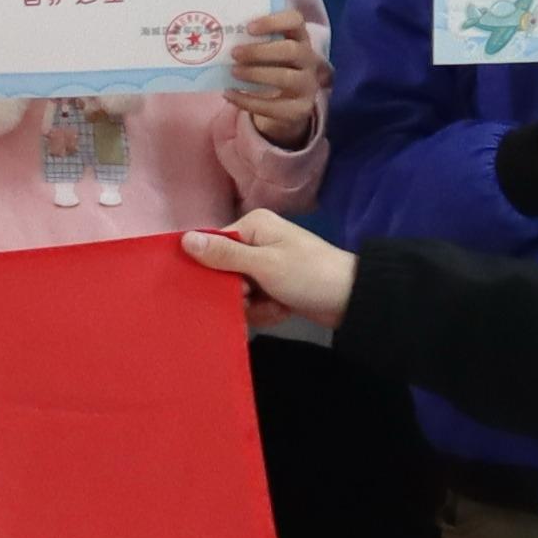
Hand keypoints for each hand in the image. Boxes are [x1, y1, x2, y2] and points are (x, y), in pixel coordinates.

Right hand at [180, 209, 358, 325]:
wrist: (352, 300)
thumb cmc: (308, 275)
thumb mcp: (264, 265)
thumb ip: (224, 254)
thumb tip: (184, 239)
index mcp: (253, 226)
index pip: (213, 246)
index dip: (213, 270)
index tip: (228, 288)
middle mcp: (257, 241)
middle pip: (224, 272)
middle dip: (239, 293)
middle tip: (256, 299)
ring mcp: (266, 265)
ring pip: (238, 292)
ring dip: (255, 306)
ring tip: (276, 306)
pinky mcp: (274, 287)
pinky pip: (254, 302)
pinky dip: (266, 311)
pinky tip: (282, 311)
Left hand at [222, 7, 326, 148]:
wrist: (285, 105)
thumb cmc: (270, 68)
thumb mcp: (266, 52)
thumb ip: (251, 42)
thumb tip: (218, 35)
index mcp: (300, 38)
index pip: (296, 21)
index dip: (274, 22)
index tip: (249, 28)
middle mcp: (309, 60)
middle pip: (292, 50)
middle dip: (260, 51)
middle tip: (234, 53)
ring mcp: (307, 85)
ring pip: (286, 78)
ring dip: (256, 74)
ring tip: (233, 72)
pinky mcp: (299, 109)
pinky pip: (273, 106)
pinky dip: (247, 101)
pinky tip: (229, 94)